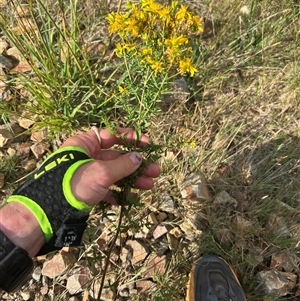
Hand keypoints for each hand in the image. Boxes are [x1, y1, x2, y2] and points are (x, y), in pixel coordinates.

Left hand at [0, 127, 159, 256]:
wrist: (48, 214)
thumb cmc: (74, 184)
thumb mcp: (101, 172)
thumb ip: (122, 164)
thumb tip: (139, 158)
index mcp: (84, 144)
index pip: (111, 136)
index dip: (131, 139)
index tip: (147, 145)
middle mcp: (86, 157)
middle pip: (116, 157)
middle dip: (137, 165)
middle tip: (155, 171)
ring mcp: (86, 175)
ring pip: (114, 174)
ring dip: (132, 180)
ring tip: (150, 185)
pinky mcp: (86, 191)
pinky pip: (106, 189)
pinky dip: (118, 194)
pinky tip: (130, 199)